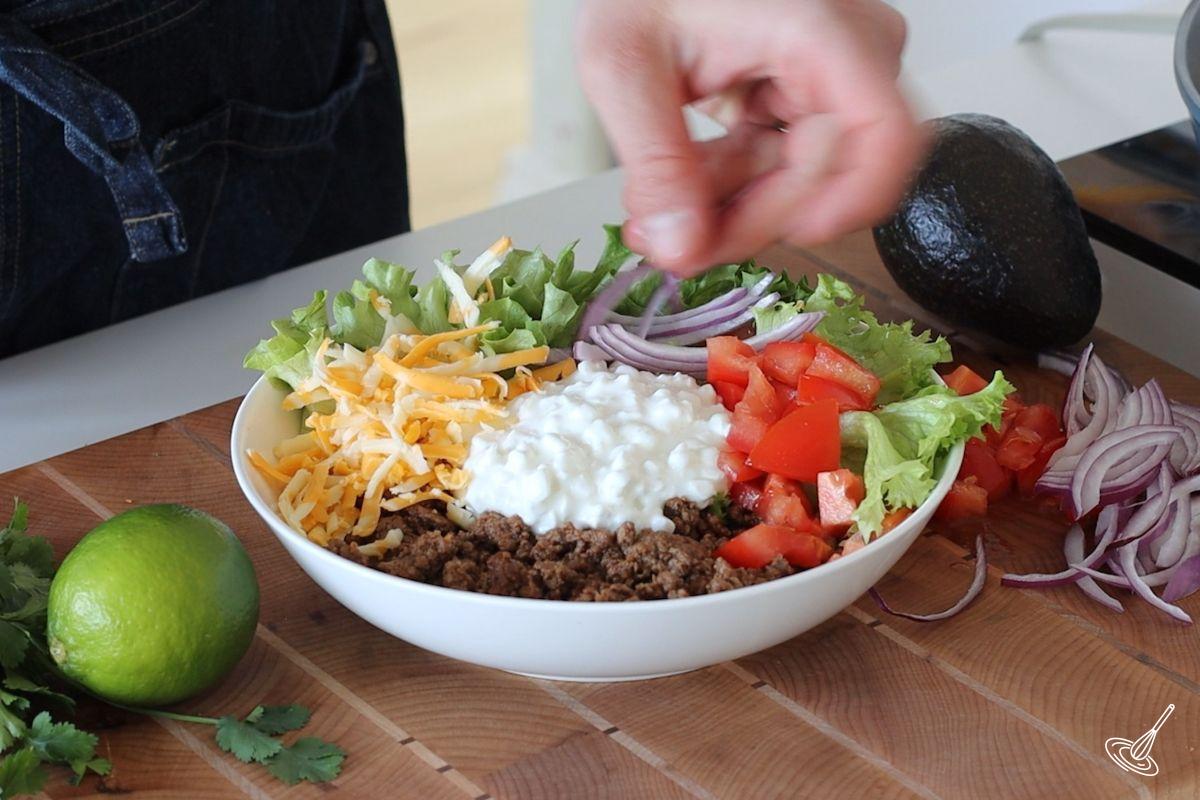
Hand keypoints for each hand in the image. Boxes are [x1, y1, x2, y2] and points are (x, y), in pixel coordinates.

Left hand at [576, 0, 924, 274]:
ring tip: (660, 198)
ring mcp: (832, 79)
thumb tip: (682, 248)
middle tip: (673, 237)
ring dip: (731, 204)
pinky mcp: (807, 99)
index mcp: (821, 33)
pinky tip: (686, 176)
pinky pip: (785, 168)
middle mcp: (848, 56)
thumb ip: (656, 163)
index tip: (778, 238)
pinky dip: (733, 185)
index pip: (887, 138)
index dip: (844, 206)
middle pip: (832, 178)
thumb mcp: (624, 67)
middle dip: (748, 218)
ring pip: (804, 184)